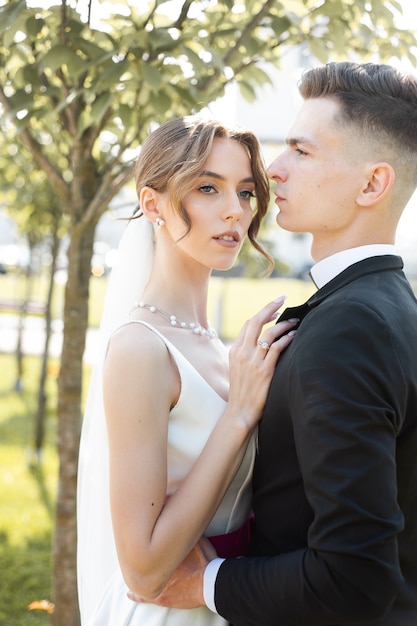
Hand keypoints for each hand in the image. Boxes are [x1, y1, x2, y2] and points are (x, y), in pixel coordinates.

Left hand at [127, 537, 216, 607]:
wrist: (211, 584)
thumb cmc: (205, 563)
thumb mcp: (198, 541)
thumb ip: (188, 533)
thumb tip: (185, 520)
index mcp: (166, 554)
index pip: (150, 548)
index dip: (145, 544)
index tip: (141, 539)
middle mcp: (160, 568)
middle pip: (144, 561)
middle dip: (139, 557)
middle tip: (133, 553)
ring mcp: (160, 584)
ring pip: (142, 578)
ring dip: (137, 574)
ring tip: (131, 572)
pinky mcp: (161, 598)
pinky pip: (144, 597)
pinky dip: (136, 595)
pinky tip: (130, 594)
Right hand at [228, 296, 296, 429]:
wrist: (239, 412)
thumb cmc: (242, 391)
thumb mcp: (236, 368)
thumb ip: (244, 353)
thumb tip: (258, 342)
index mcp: (235, 350)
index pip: (249, 324)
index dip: (263, 313)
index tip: (275, 310)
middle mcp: (242, 352)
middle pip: (257, 321)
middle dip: (271, 307)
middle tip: (283, 299)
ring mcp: (253, 361)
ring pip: (269, 333)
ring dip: (284, 324)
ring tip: (295, 320)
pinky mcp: (264, 371)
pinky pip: (277, 348)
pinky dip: (287, 339)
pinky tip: (295, 336)